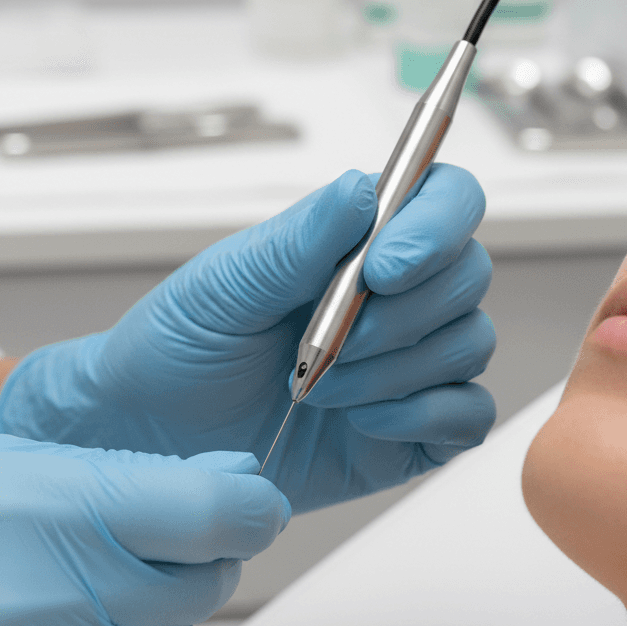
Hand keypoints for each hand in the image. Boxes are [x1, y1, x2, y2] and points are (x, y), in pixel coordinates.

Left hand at [0, 165, 495, 512]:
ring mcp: (407, 363)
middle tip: (324, 343)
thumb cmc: (180, 347)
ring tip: (315, 389)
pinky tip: (358, 421)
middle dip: (399, 314)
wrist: (156, 435)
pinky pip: (469, 416)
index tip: (382, 267)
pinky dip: (421, 417)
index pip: (442, 200)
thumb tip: (363, 190)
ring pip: (469, 345)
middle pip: (468, 275)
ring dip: (392, 370)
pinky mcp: (413, 429)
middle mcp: (392, 297)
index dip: (435, 226)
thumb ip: (299, 242)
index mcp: (353, 243)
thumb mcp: (225, 285)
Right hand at [0, 438, 286, 625]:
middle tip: (126, 547)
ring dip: (146, 623)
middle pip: (203, 581)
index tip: (248, 504)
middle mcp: (60, 593)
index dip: (249, 504)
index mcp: (53, 505)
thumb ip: (116, 475)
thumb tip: (216, 478)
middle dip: (185, 559)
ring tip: (71, 601)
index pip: (215, 510)